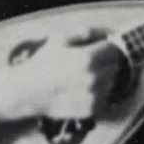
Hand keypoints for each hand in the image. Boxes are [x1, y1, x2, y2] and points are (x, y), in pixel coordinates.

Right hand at [0, 29, 122, 121]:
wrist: (28, 91)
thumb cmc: (42, 63)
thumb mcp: (59, 40)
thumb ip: (82, 33)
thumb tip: (100, 33)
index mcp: (88, 58)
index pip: (113, 50)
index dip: (108, 47)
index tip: (103, 47)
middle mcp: (93, 78)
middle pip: (115, 66)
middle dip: (107, 62)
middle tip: (93, 62)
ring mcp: (92, 96)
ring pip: (111, 83)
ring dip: (104, 78)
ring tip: (86, 76)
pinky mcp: (90, 110)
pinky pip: (104, 99)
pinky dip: (98, 94)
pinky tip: (84, 90)